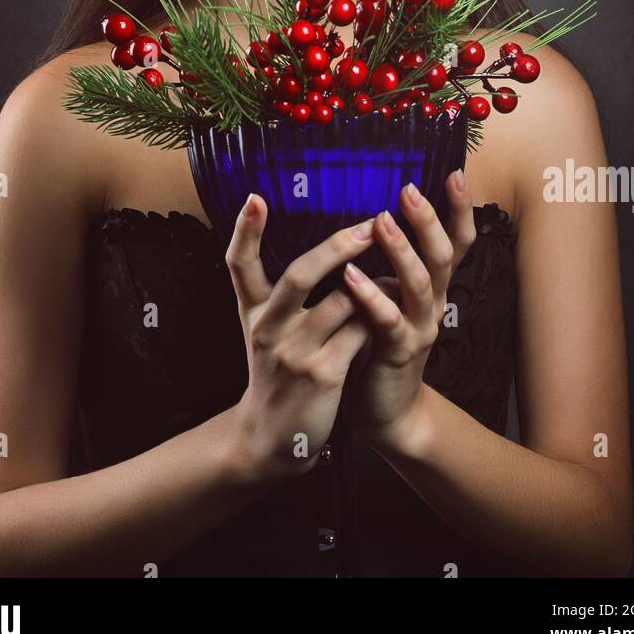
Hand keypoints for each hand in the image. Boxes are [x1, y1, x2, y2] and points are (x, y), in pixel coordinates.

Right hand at [225, 193, 376, 486]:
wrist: (271, 438)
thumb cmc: (277, 371)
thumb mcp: (264, 329)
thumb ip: (280, 291)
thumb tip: (323, 244)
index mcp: (253, 310)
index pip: (239, 263)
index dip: (245, 230)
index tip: (255, 196)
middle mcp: (269, 327)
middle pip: (300, 275)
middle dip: (337, 247)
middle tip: (371, 224)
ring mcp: (295, 353)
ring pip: (341, 303)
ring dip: (371, 285)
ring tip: (394, 270)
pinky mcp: (323, 375)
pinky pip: (359, 334)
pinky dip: (377, 317)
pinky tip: (392, 310)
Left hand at [341, 170, 476, 454]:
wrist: (389, 410)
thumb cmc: (383, 342)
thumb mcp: (393, 296)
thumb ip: (390, 263)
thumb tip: (373, 210)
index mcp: (433, 286)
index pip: (456, 242)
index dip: (459, 209)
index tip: (455, 172)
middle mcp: (434, 303)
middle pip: (442, 256)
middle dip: (428, 221)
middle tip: (409, 189)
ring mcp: (420, 328)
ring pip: (420, 285)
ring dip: (401, 251)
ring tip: (380, 222)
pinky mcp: (398, 353)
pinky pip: (388, 321)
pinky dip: (371, 296)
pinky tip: (350, 276)